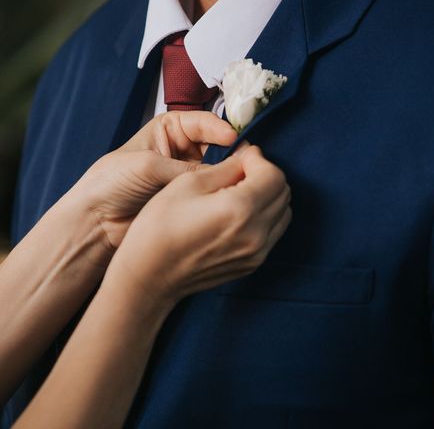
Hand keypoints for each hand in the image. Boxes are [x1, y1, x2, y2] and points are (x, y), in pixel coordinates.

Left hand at [64, 111, 236, 252]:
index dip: (221, 130)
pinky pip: (211, 194)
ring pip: (218, 171)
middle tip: (244, 163)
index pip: (205, 122)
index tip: (235, 140)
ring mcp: (187, 176)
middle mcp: (182, 150)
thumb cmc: (111, 183)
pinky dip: (219, 195)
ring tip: (237, 182)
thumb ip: (187, 168)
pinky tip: (227, 198)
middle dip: (230, 154)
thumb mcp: (148, 165)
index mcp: (169, 129)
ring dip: (226, 176)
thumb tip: (222, 172)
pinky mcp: (189, 199)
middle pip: (218, 146)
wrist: (96, 222)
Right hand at [106, 145, 291, 307]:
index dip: (258, 160)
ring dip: (268, 196)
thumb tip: (245, 160)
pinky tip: (239, 214)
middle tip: (241, 171)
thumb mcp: (187, 185)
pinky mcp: (252, 264)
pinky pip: (273, 233)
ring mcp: (257, 253)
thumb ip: (225, 169)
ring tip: (240, 192)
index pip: (273, 175)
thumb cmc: (160, 228)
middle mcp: (256, 233)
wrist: (150, 275)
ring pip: (283, 213)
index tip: (242, 157)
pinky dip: (264, 217)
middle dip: (266, 175)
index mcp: (240, 209)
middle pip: (283, 193)